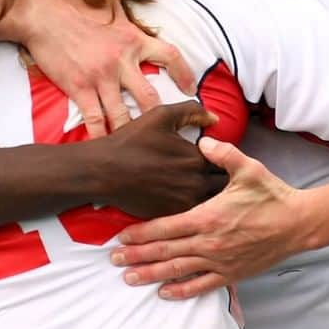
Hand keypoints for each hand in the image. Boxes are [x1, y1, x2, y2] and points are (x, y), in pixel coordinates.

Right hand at [20, 0, 195, 137]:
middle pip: (151, 98)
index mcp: (133, 38)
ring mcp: (99, 78)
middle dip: (162, 119)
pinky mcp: (78, 88)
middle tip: (170, 132)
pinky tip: (106, 148)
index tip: (191, 90)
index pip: (170, 57)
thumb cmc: (73, 2)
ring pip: (123, 116)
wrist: (40, 13)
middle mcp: (121, 61)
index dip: (185, 74)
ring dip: (132, 133)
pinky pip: (94, 119)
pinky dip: (101, 135)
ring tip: (140, 148)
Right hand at [97, 101, 225, 218]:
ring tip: (207, 191)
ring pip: (211, 203)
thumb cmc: (131, 141)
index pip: (226, 162)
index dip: (224, 159)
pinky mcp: (172, 218)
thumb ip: (192, 111)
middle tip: (215, 175)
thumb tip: (214, 119)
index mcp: (197, 158)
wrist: (103, 171)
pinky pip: (193, 215)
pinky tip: (189, 201)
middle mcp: (195, 183)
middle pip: (223, 186)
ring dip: (212, 197)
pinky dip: (196, 210)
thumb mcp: (161, 116)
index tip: (219, 158)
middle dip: (223, 181)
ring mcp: (183, 203)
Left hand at [109, 136, 310, 299]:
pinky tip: (164, 292)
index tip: (121, 236)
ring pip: (178, 270)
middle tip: (114, 259)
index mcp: (208, 216)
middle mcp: (209, 242)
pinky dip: (181, 290)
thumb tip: (203, 139)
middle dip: (137, 256)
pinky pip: (201, 285)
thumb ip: (223, 153)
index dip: (142, 232)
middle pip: (165, 251)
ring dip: (151, 274)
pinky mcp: (231, 273)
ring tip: (129, 277)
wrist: (299, 224)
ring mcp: (219, 260)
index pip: (166, 226)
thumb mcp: (248, 168)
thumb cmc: (272, 195)